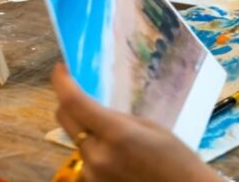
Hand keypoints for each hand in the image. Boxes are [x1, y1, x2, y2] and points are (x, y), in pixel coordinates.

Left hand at [51, 64, 220, 181]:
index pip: (75, 102)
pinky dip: (92, 144)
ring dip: (82, 124)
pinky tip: (114, 147)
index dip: (62, 81)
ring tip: (106, 123)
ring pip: (74, 137)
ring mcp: (91, 172)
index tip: (61, 67)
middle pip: (64, 118)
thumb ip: (118, 118)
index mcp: (116, 134)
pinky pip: (85, 155)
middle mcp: (96, 155)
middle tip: (78, 87)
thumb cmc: (177, 159)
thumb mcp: (151, 128)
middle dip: (67, 99)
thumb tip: (95, 108)